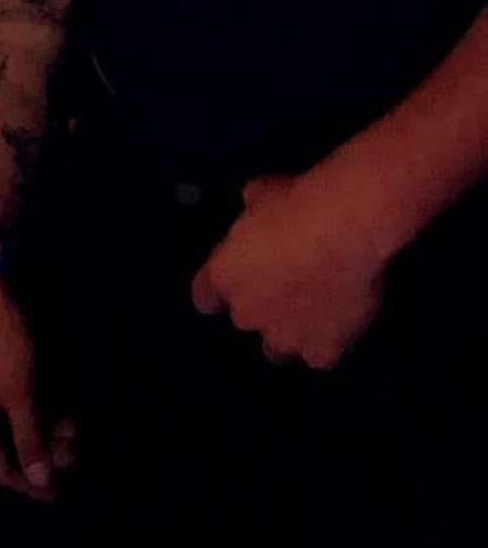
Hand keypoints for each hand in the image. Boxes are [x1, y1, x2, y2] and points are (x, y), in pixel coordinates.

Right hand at [0, 275, 76, 501]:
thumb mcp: (18, 390)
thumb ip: (28, 436)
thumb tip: (36, 480)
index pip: (0, 469)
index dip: (29, 485)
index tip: (60, 495)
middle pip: (16, 445)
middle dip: (47, 450)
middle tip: (77, 450)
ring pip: (26, 421)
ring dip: (52, 426)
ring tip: (77, 426)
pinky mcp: (6, 367)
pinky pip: (28, 399)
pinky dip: (48, 404)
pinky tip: (69, 405)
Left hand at [190, 168, 386, 369]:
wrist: (342, 229)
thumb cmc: (295, 203)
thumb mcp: (261, 193)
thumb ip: (253, 208)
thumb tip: (256, 203)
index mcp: (225, 274)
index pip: (205, 296)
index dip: (217, 290)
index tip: (237, 278)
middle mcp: (247, 312)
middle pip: (246, 318)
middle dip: (263, 304)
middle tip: (290, 282)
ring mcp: (283, 336)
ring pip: (279, 347)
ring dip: (290, 331)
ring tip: (315, 310)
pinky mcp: (320, 351)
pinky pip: (319, 354)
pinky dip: (328, 341)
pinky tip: (342, 321)